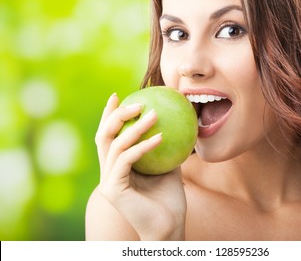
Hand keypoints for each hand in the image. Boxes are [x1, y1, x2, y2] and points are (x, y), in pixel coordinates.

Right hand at [94, 93, 186, 239]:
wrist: (169, 226)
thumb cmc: (169, 199)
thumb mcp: (168, 166)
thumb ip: (163, 148)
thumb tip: (174, 122)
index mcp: (118, 166)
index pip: (109, 136)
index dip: (110, 114)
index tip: (119, 95)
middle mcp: (108, 172)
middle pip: (104, 136)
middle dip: (117, 114)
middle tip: (137, 102)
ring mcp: (108, 181)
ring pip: (115, 145)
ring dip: (135, 127)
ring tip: (154, 114)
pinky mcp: (113, 189)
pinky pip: (127, 160)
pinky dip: (143, 146)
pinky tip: (161, 137)